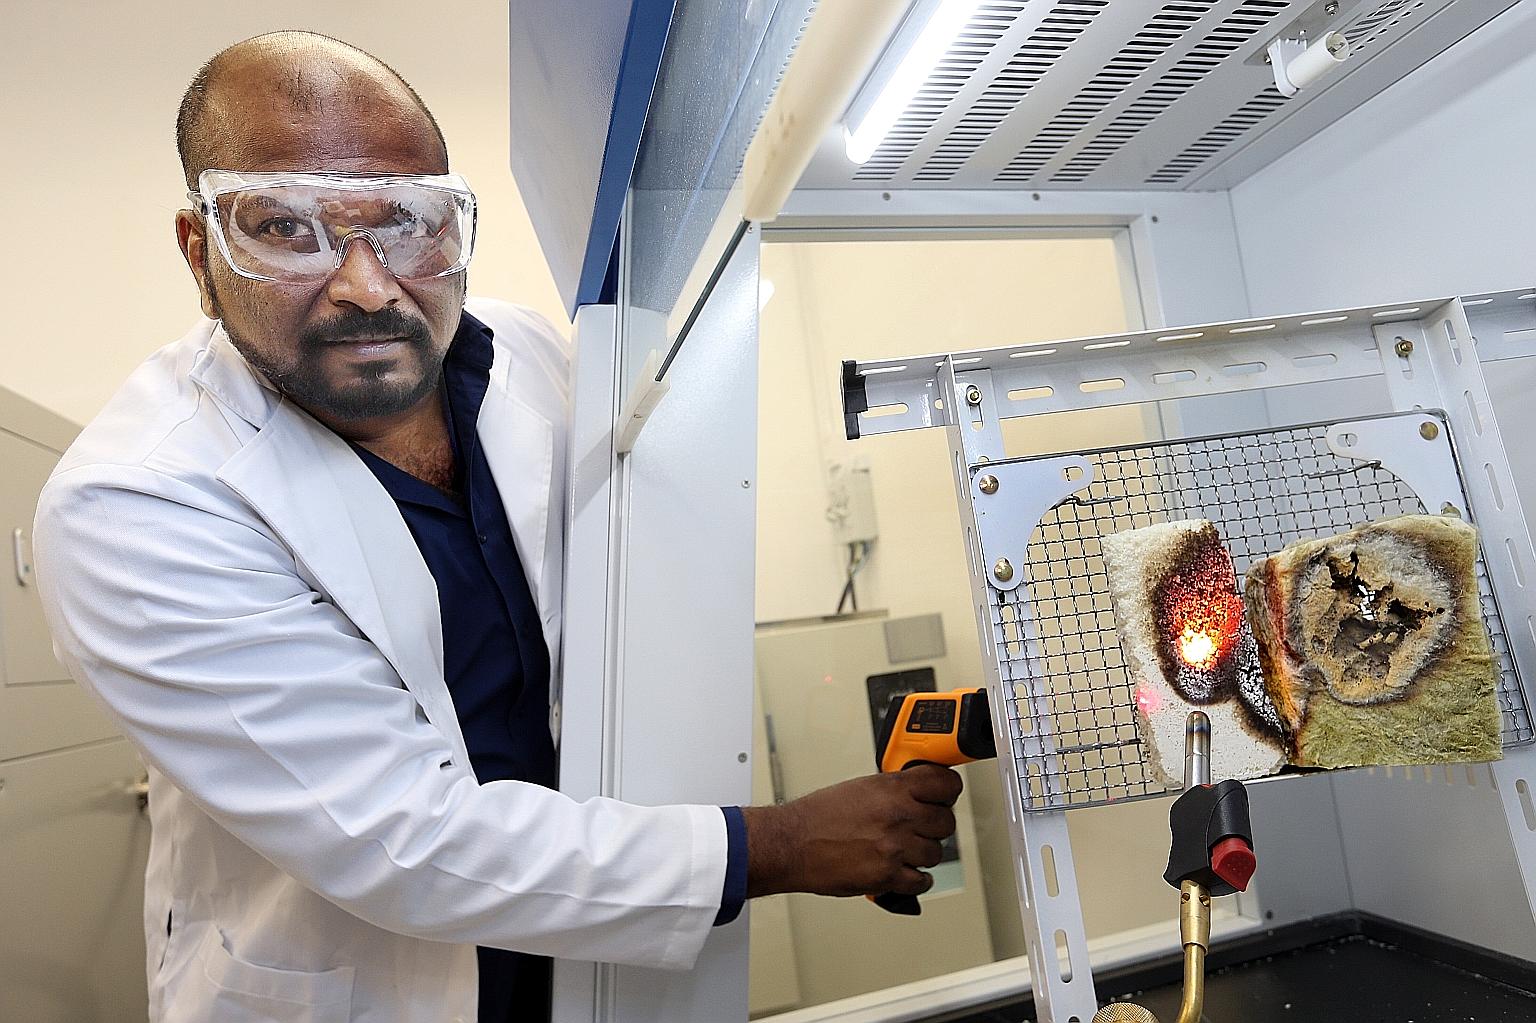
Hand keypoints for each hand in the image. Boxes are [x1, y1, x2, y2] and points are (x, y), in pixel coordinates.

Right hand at [741, 765, 962, 898]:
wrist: (792, 844)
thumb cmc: (818, 816)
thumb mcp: (860, 788)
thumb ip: (893, 790)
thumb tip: (918, 795)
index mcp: (892, 788)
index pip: (945, 784)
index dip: (948, 790)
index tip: (945, 795)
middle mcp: (898, 815)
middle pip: (945, 822)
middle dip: (935, 825)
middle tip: (922, 827)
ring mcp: (895, 847)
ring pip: (936, 853)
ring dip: (923, 853)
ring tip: (905, 850)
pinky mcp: (888, 876)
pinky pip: (922, 881)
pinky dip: (916, 879)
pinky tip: (905, 871)